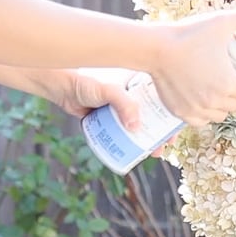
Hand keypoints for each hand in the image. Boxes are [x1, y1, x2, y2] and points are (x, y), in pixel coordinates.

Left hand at [51, 68, 173, 156]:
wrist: (62, 88)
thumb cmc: (87, 83)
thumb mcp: (110, 91)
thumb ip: (123, 105)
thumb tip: (135, 127)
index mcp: (140, 85)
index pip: (162, 101)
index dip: (171, 117)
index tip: (173, 132)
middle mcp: (134, 96)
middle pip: (154, 117)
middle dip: (160, 134)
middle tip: (161, 148)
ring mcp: (122, 108)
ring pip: (140, 126)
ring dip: (146, 140)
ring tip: (149, 153)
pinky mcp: (110, 118)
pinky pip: (123, 131)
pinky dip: (129, 141)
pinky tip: (133, 151)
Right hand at [149, 8, 235, 125]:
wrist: (156, 48)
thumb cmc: (189, 34)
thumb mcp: (222, 20)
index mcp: (229, 84)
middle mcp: (214, 101)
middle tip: (230, 78)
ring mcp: (197, 109)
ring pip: (219, 115)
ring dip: (222, 105)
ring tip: (217, 89)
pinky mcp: (180, 112)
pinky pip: (200, 121)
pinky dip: (204, 114)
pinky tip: (203, 101)